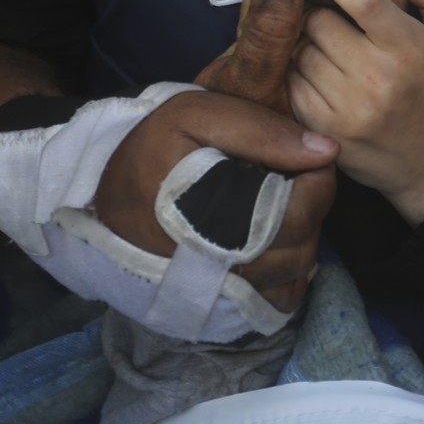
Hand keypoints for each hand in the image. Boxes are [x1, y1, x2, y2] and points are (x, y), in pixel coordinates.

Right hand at [95, 89, 337, 312]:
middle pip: (302, 246)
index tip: (312, 160)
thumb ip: (262, 130)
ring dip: (303, 238)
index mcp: (212, 215)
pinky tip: (274, 242)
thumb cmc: (149, 150)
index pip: (300, 213)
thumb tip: (325, 150)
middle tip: (297, 180)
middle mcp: (216, 265)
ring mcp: (216, 292)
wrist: (98, 198)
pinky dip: (289, 273)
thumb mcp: (194, 116)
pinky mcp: (217, 307)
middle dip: (313, 208)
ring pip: (294, 276)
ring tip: (281, 207)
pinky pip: (277, 301)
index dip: (320, 184)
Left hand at [196, 0, 412, 119]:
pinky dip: (300, 75)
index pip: (360, 0)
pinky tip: (322, 79)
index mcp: (410, 47)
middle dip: (321, 14)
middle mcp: (378, 77)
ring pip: (301, 52)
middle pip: (320, 22)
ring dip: (308, 46)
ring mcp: (349, 107)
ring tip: (333, 55)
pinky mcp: (325, 130)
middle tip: (335, 23)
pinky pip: (293, 83)